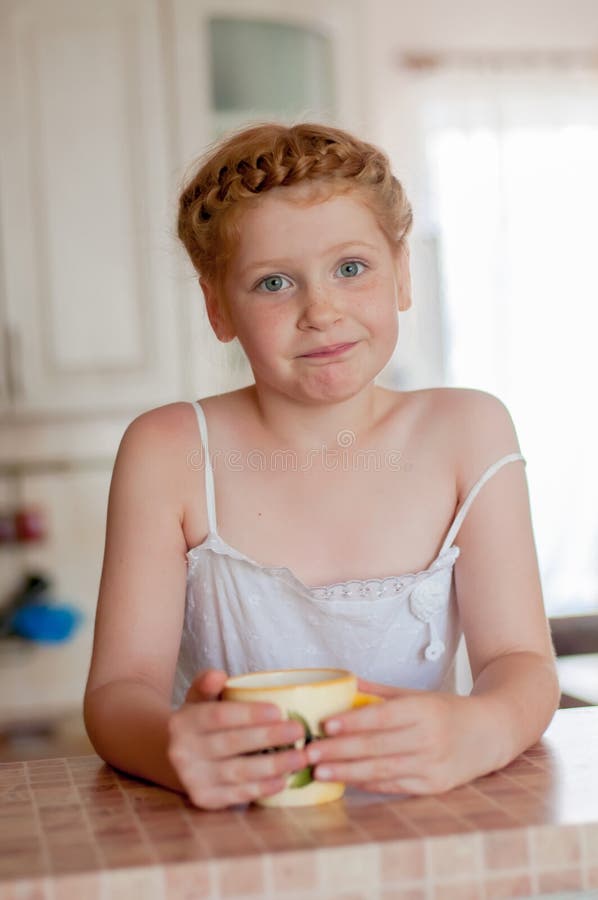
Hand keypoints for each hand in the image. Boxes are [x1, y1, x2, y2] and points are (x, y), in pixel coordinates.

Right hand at [167, 669, 306, 808]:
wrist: (179, 759)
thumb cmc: (199, 722)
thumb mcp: (198, 699)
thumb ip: (207, 684)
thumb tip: (219, 675)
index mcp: (183, 722)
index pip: (219, 716)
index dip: (249, 714)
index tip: (278, 710)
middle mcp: (182, 752)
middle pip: (232, 744)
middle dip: (269, 737)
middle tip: (299, 730)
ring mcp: (192, 779)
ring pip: (239, 772)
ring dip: (273, 765)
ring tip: (301, 756)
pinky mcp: (204, 800)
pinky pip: (238, 795)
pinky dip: (263, 788)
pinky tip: (284, 780)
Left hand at [305, 677, 492, 794]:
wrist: (491, 732)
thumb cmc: (447, 710)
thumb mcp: (416, 694)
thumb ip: (379, 692)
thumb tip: (344, 682)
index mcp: (423, 710)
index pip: (382, 718)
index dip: (353, 722)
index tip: (326, 724)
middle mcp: (428, 738)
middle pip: (376, 747)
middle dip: (339, 751)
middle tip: (309, 752)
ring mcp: (432, 766)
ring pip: (381, 771)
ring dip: (346, 773)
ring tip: (318, 772)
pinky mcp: (434, 786)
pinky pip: (394, 786)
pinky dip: (368, 785)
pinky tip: (345, 782)